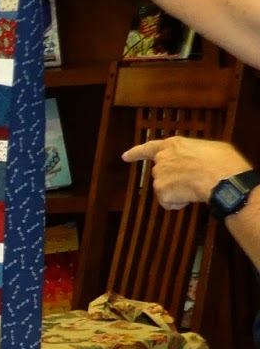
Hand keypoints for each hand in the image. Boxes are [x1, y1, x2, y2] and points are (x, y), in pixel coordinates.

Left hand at [121, 137, 252, 209]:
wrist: (222, 178)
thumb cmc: (222, 162)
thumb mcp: (209, 148)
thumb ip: (192, 153)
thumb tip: (194, 161)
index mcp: (173, 145)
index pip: (149, 148)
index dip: (136, 153)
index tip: (125, 157)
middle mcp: (162, 159)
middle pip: (161, 173)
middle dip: (173, 180)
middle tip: (193, 181)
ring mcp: (159, 175)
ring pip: (165, 189)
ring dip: (178, 191)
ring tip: (197, 187)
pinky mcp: (160, 191)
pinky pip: (168, 202)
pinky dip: (178, 203)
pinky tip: (191, 196)